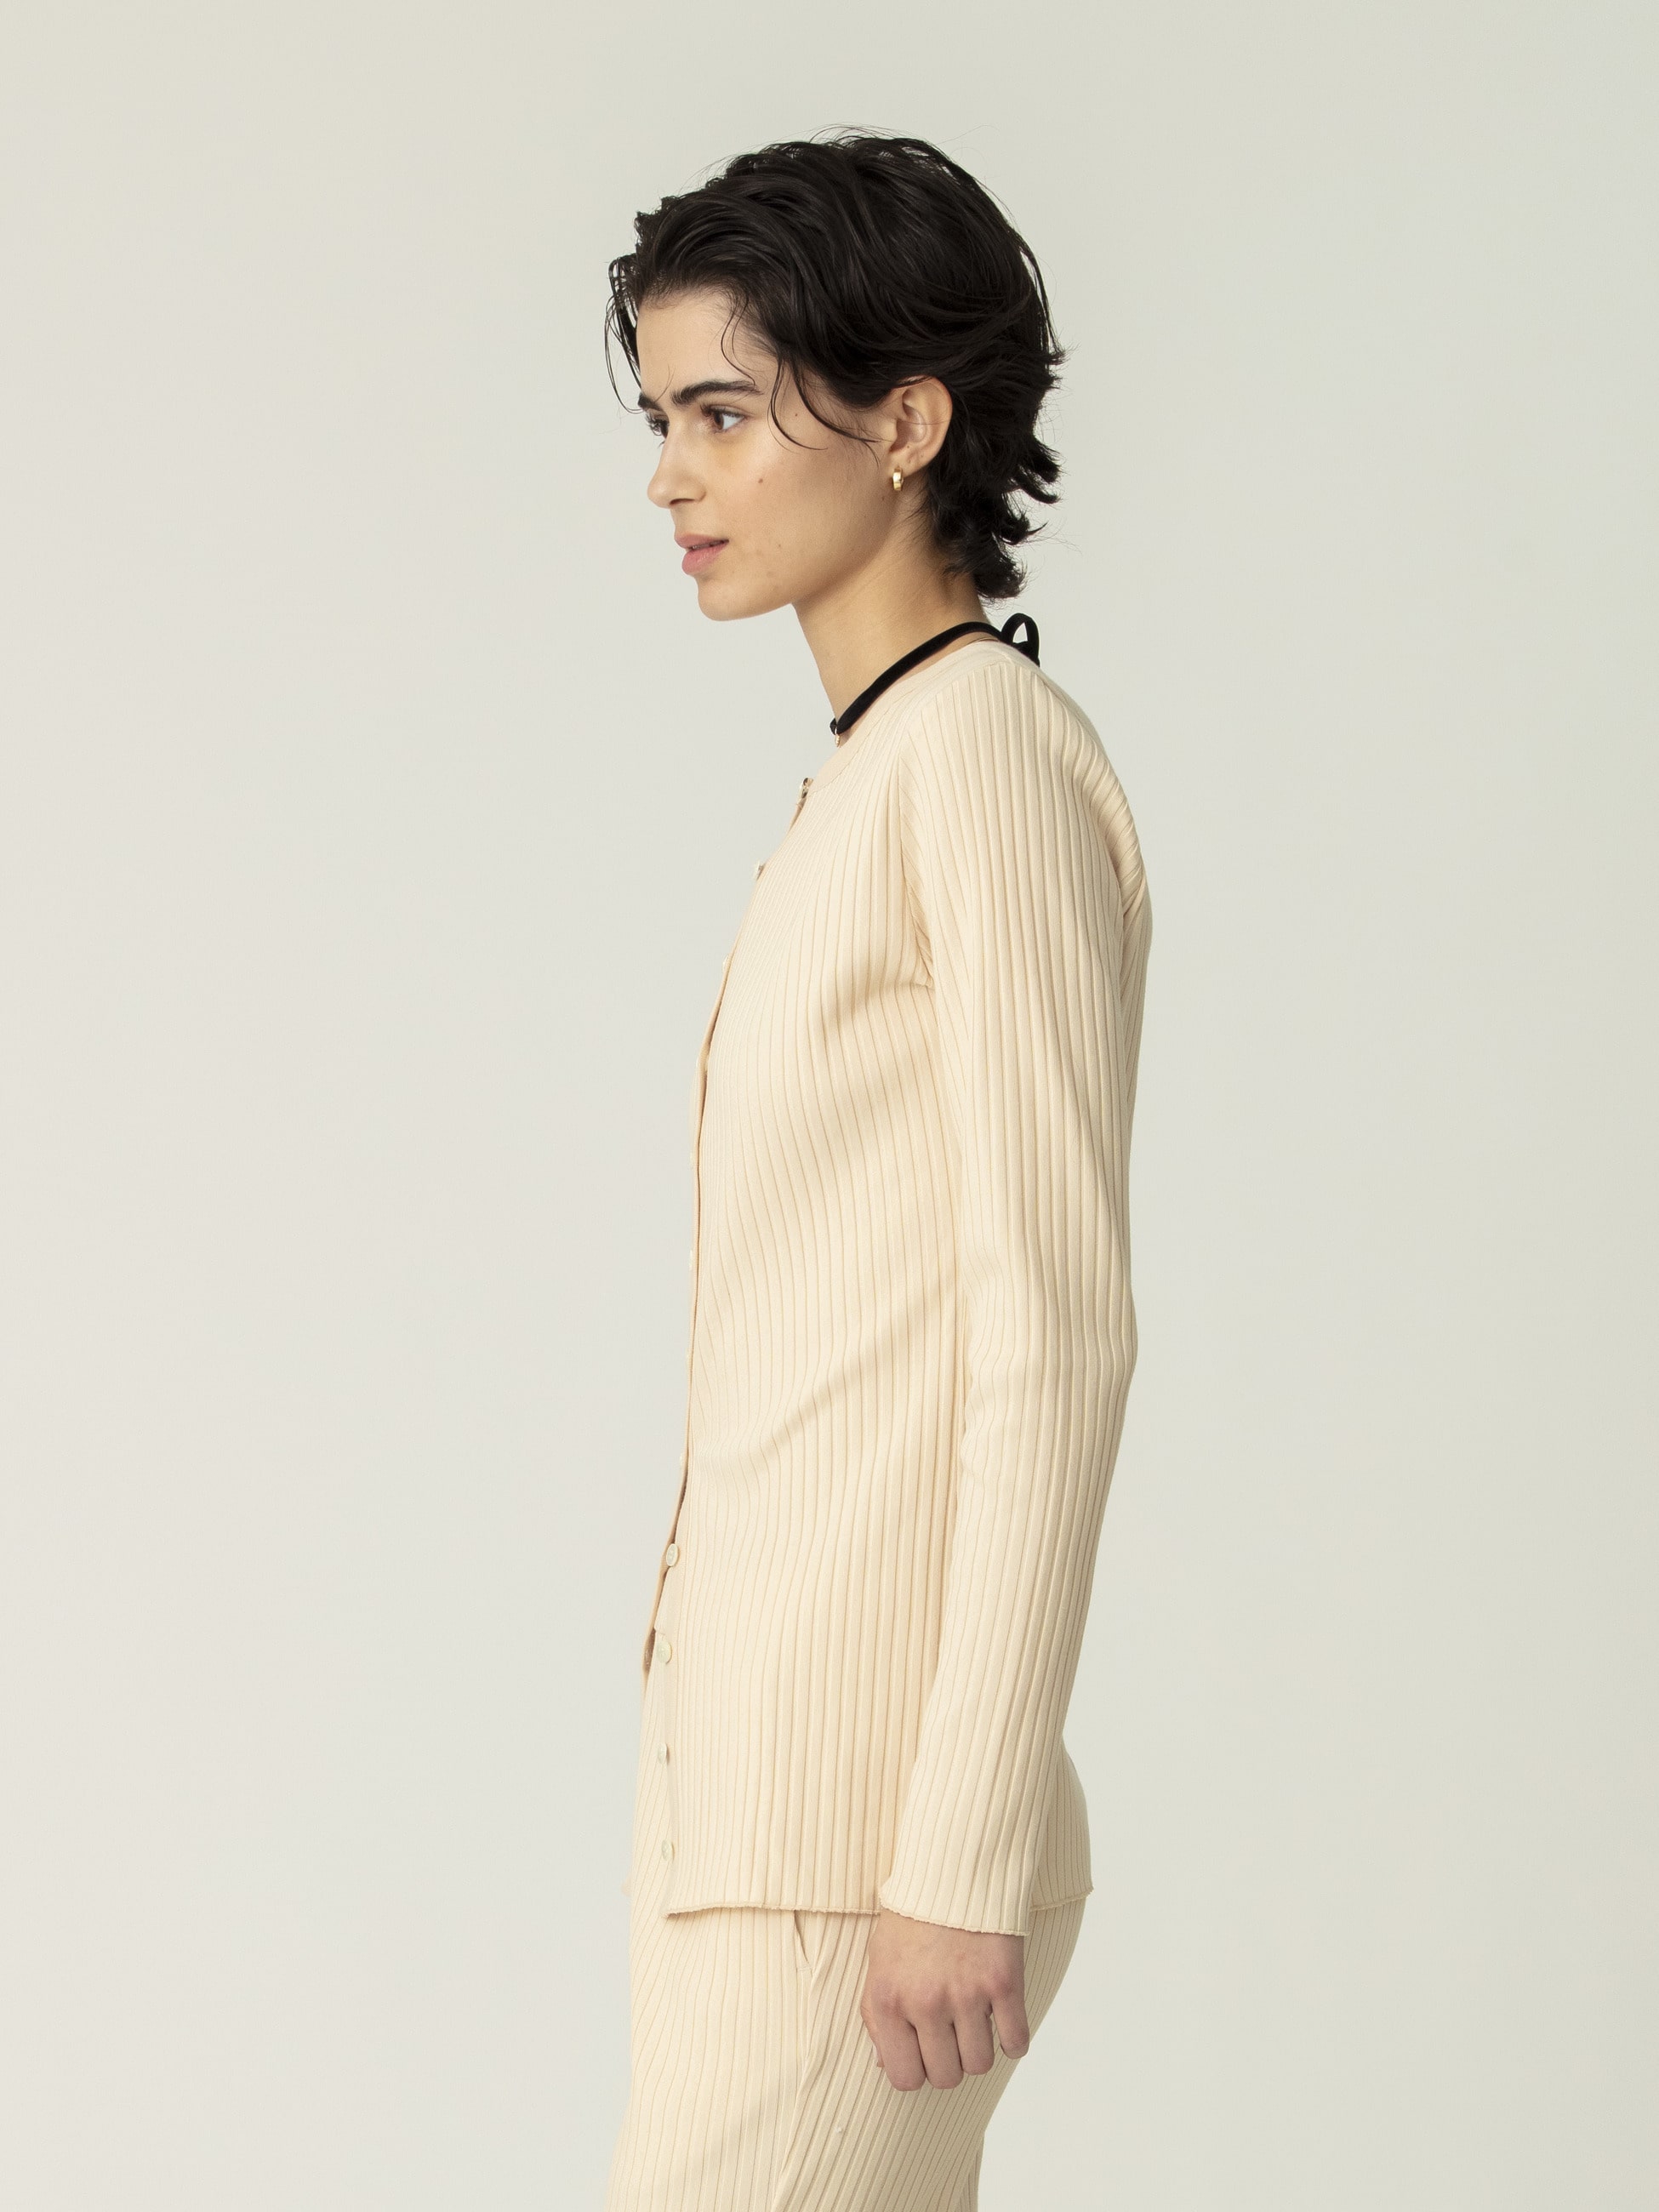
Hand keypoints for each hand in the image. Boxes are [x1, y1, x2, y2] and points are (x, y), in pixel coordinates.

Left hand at [858, 1906, 1029, 2090]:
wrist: (953, 1869)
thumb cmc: (912, 1918)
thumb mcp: (879, 1963)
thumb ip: (876, 2017)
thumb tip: (884, 2063)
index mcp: (888, 2000)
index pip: (904, 2078)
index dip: (917, 2070)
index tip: (924, 2051)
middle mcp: (925, 2002)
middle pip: (946, 2077)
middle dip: (950, 2061)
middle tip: (951, 2033)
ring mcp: (967, 1994)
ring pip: (980, 2065)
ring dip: (980, 2049)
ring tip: (974, 2019)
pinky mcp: (1004, 1982)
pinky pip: (1016, 2042)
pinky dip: (1013, 2039)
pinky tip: (1002, 2018)